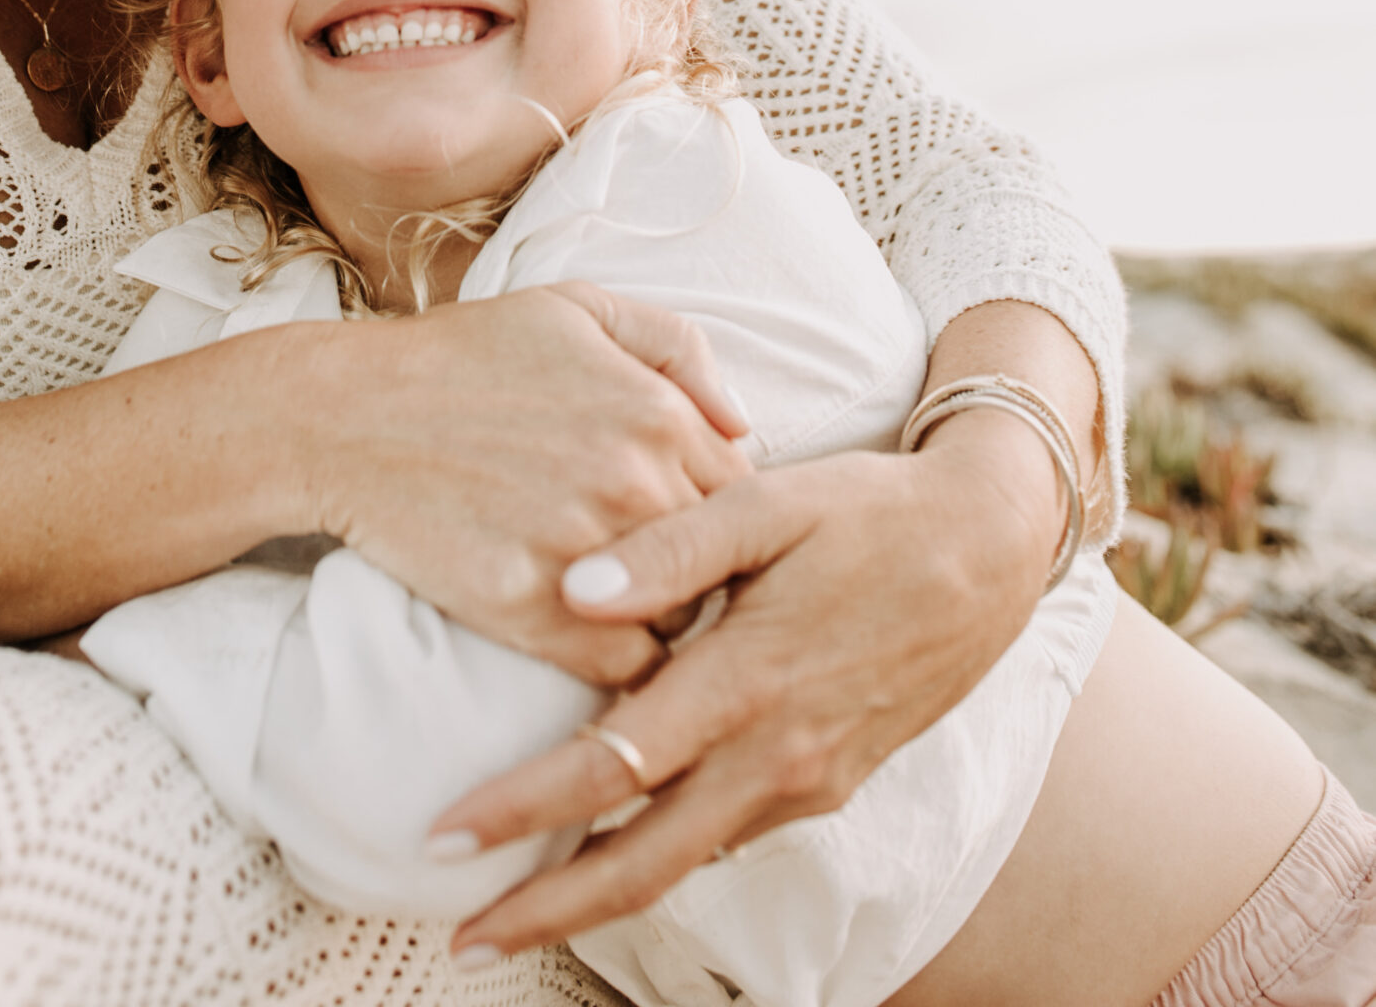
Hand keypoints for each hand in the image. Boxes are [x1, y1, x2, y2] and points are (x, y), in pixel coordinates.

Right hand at [305, 281, 752, 687]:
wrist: (348, 415)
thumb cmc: (465, 356)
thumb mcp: (577, 309)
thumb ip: (679, 347)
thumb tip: (742, 424)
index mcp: (658, 412)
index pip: (748, 495)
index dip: (727, 517)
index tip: (695, 527)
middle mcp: (635, 483)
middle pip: (722, 564)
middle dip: (701, 572)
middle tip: (664, 572)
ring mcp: (585, 551)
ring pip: (679, 620)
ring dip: (661, 618)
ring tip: (624, 602)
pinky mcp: (531, 612)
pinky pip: (621, 667)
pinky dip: (615, 659)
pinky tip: (586, 632)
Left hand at [436, 413, 1058, 956]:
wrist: (991, 546)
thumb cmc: (872, 510)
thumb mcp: (774, 500)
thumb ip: (672, 544)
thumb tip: (570, 589)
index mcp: (753, 678)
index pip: (614, 767)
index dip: (523, 809)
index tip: (445, 834)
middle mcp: (780, 754)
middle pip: (645, 862)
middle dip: (547, 908)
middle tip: (461, 935)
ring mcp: (809, 780)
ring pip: (688, 862)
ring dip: (599, 892)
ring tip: (517, 902)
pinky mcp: (830, 783)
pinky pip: (729, 836)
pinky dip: (663, 856)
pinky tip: (615, 846)